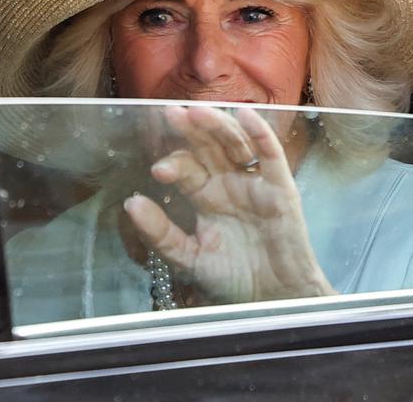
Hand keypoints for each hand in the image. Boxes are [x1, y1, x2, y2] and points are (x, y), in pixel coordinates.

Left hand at [122, 106, 336, 304]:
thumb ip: (161, 233)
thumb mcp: (189, 259)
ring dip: (217, 125)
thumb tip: (131, 204)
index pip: (187, 167)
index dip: (173, 163)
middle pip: (208, 146)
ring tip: (198, 111)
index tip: (158, 170)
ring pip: (235, 143)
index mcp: (206, 196)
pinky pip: (271, 155)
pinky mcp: (280, 188)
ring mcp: (255, 183)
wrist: (274, 301)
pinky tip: (245, 115)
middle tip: (170, 114)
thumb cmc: (234, 281)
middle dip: (190, 129)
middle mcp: (229, 183)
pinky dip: (261, 133)